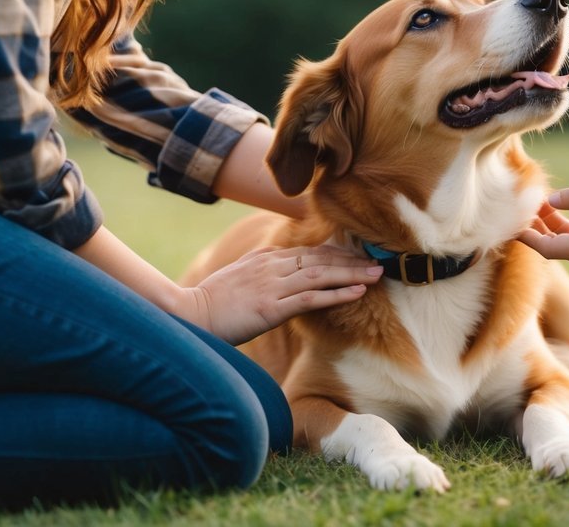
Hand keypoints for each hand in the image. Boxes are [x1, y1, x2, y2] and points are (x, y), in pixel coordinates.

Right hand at [181, 244, 382, 343]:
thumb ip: (263, 267)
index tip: (360, 257)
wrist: (188, 316)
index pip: (310, 252)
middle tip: (379, 262)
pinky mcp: (271, 308)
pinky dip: (336, 294)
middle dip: (352, 260)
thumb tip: (283, 262)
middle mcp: (272, 267)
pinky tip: (356, 293)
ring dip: (352, 274)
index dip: (339, 254)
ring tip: (376, 275)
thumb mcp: (240, 275)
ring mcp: (272, 286)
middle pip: (321, 259)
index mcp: (266, 258)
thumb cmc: (213, 301)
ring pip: (321, 275)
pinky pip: (310, 298)